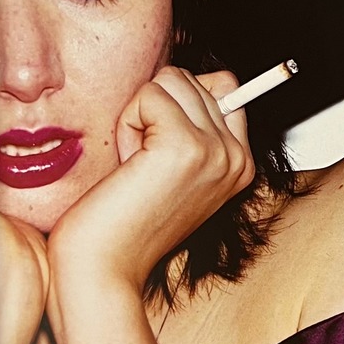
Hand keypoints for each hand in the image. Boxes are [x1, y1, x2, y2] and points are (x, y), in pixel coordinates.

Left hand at [47, 67, 254, 295]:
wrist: (103, 265)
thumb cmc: (123, 218)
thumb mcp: (169, 168)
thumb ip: (190, 125)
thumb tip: (179, 77)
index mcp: (240, 163)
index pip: (223, 85)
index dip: (176, 104)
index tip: (158, 152)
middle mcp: (236, 157)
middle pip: (192, 79)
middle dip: (154, 112)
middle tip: (143, 165)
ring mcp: (217, 152)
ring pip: (170, 82)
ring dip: (139, 116)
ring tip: (136, 165)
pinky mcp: (186, 146)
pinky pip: (149, 95)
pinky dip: (127, 124)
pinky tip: (128, 165)